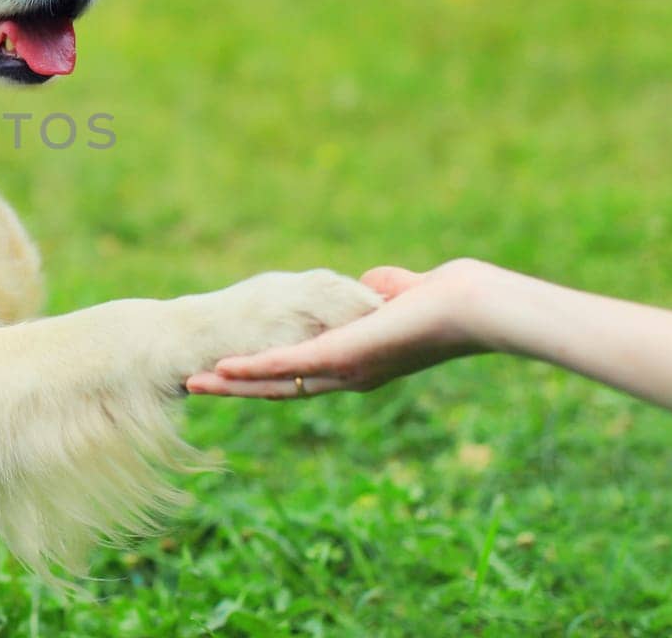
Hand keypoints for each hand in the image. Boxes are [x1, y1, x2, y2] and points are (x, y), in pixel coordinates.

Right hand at [185, 259, 502, 398]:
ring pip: (275, 382)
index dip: (265, 373)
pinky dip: (253, 369)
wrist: (477, 307)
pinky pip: (287, 365)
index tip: (232, 371)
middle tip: (197, 385)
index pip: (303, 372)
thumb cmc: (452, 298)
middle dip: (237, 387)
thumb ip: (382, 289)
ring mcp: (343, 367)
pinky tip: (223, 370)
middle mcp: (349, 374)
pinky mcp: (341, 355)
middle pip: (280, 387)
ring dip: (232, 384)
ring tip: (194, 383)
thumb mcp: (404, 290)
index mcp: (361, 361)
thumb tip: (371, 284)